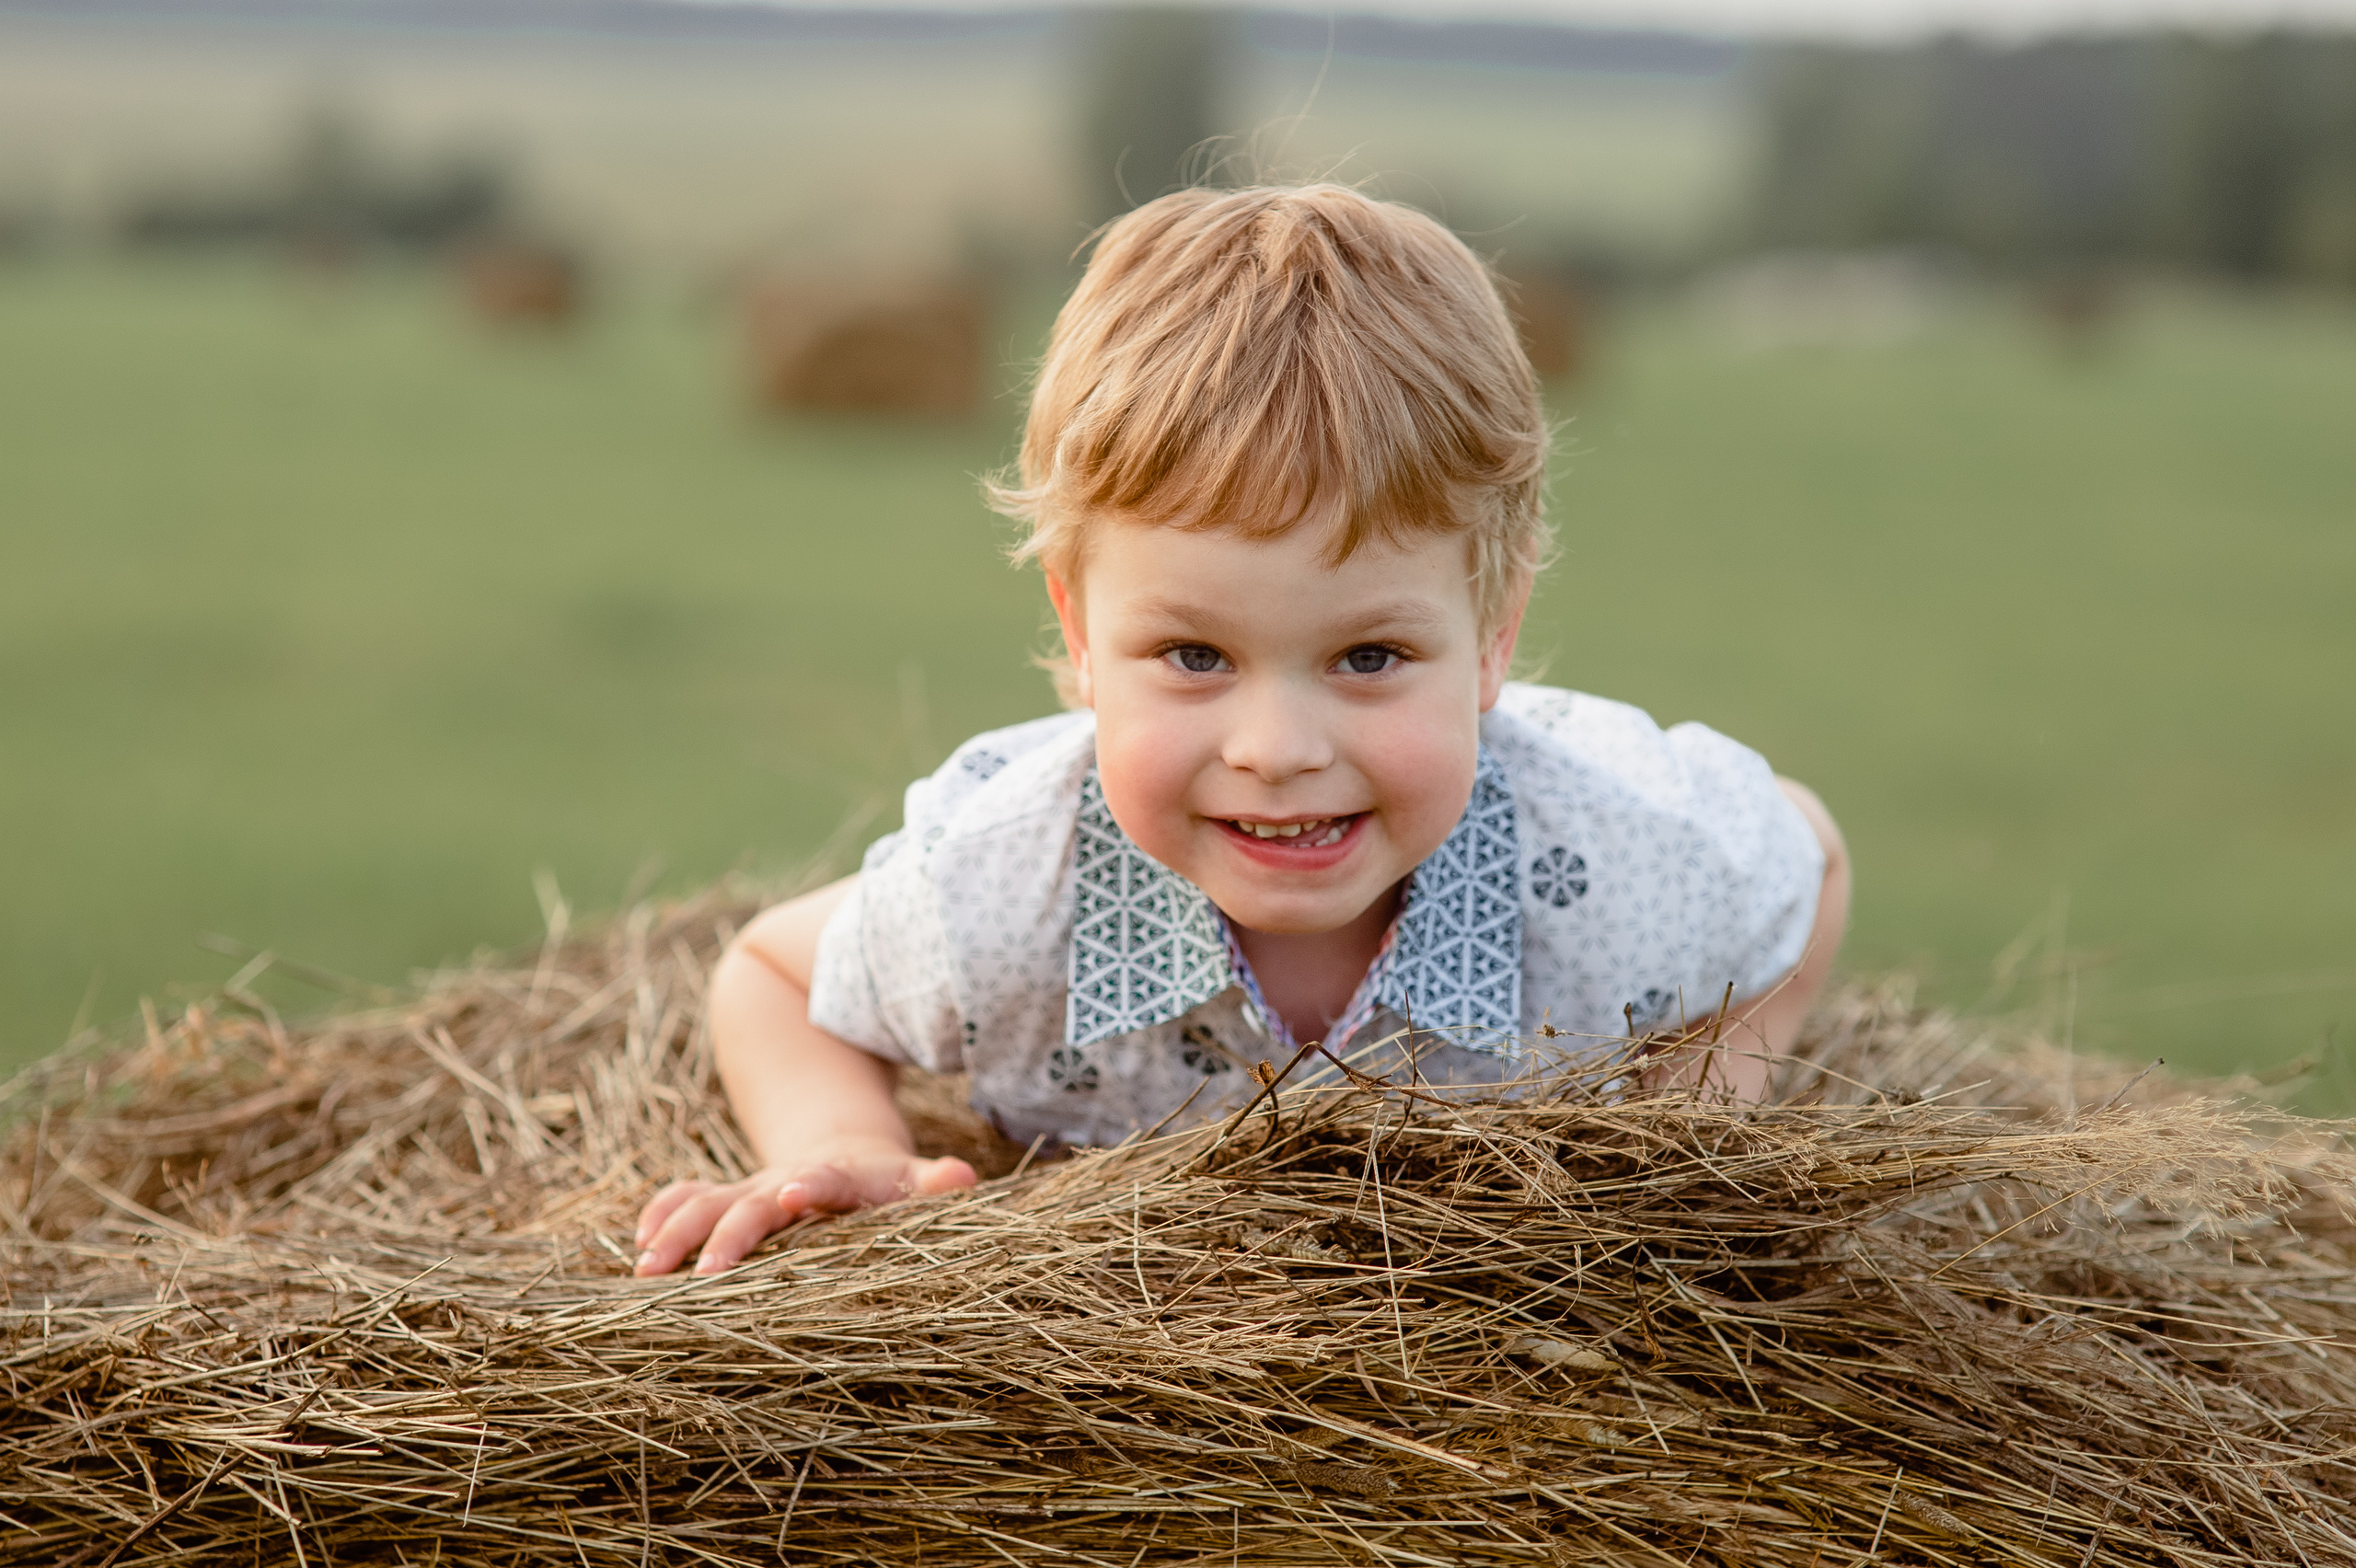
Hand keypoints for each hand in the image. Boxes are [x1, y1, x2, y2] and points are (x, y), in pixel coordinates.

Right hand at [632, 1140, 975, 1276]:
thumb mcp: (914, 1182)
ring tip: (647, 1268)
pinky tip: (638, 1242)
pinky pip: (686, 1196)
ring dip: (675, 1230)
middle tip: (703, 1274)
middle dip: (727, 1234)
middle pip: (750, 1202)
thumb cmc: (886, 1184)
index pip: (825, 1181)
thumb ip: (935, 1183)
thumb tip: (963, 1178)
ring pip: (705, 1201)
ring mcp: (750, 1188)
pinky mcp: (725, 1195)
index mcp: (837, 1179)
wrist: (845, 1150)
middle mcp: (784, 1181)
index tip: (790, 1194)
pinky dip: (661, 1212)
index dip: (810, 1186)